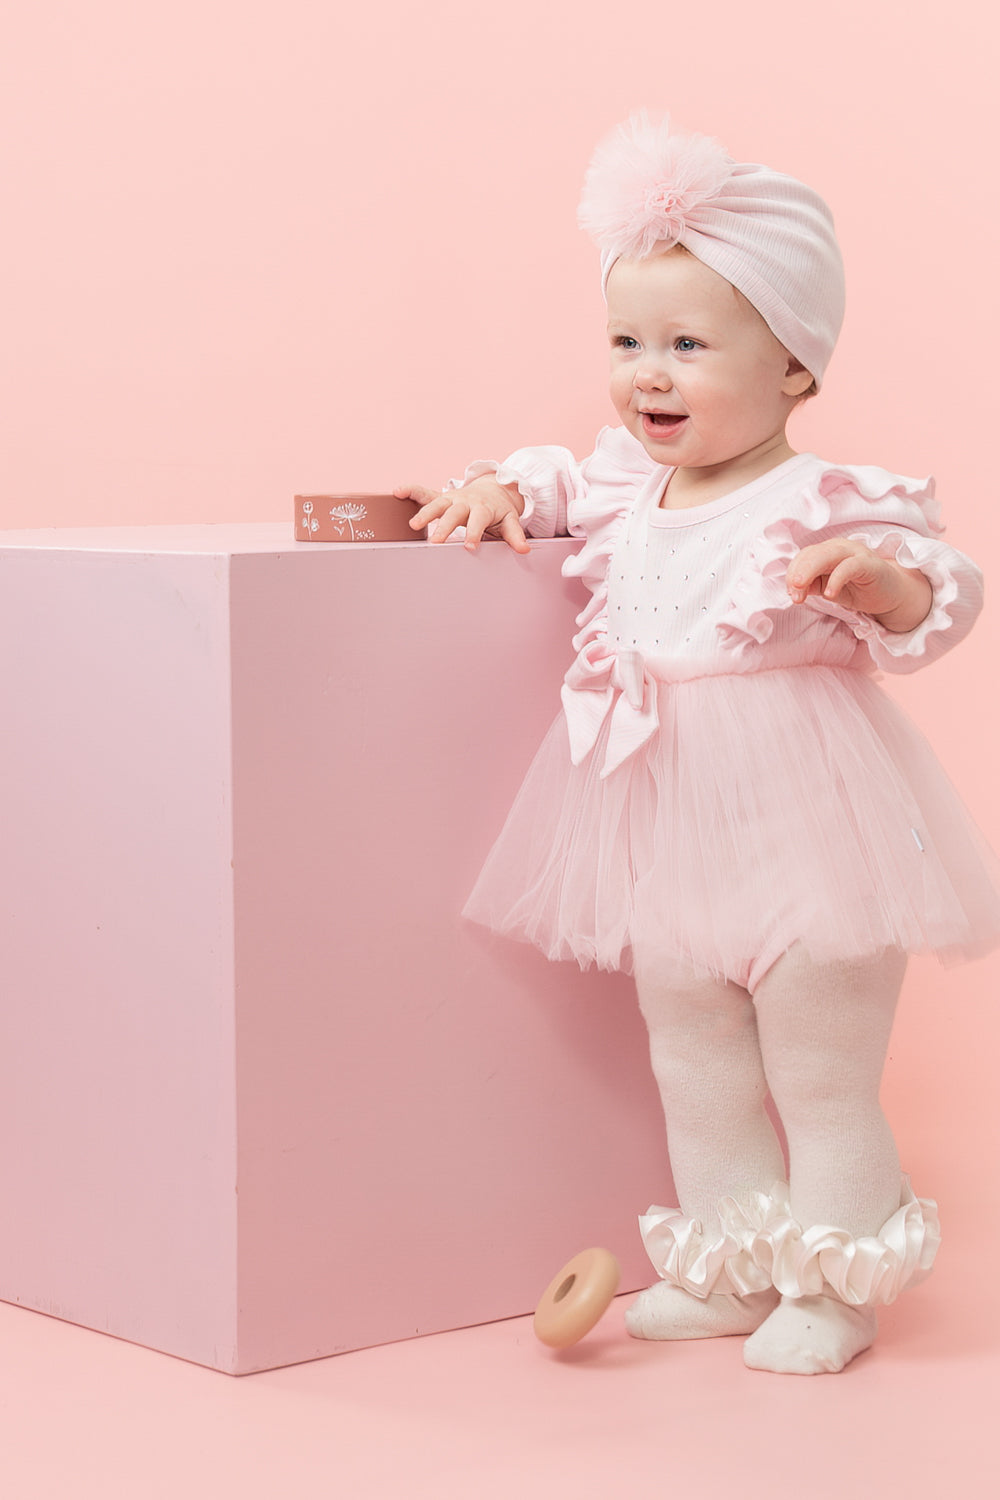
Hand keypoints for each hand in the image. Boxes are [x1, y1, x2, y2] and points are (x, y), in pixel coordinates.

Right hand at [394, 478, 530, 553]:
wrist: (493, 490)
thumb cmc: (499, 510)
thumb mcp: (509, 520)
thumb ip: (515, 535)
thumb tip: (525, 550)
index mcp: (482, 507)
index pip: (478, 521)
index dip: (474, 533)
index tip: (469, 547)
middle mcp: (465, 501)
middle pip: (454, 513)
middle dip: (445, 526)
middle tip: (437, 542)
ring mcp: (451, 498)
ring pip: (437, 503)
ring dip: (425, 513)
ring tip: (413, 526)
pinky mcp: (441, 497)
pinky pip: (424, 492)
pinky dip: (411, 490)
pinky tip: (397, 492)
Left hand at [787, 537, 931, 631]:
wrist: (890, 595)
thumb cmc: (858, 589)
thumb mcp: (829, 589)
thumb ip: (812, 586)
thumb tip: (794, 589)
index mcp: (827, 551)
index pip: (804, 556)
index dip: (792, 573)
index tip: (791, 594)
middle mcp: (840, 547)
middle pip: (812, 553)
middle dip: (798, 573)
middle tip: (793, 593)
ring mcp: (856, 553)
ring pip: (827, 555)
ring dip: (810, 572)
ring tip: (801, 591)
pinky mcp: (869, 564)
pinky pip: (849, 567)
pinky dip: (836, 579)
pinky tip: (829, 594)